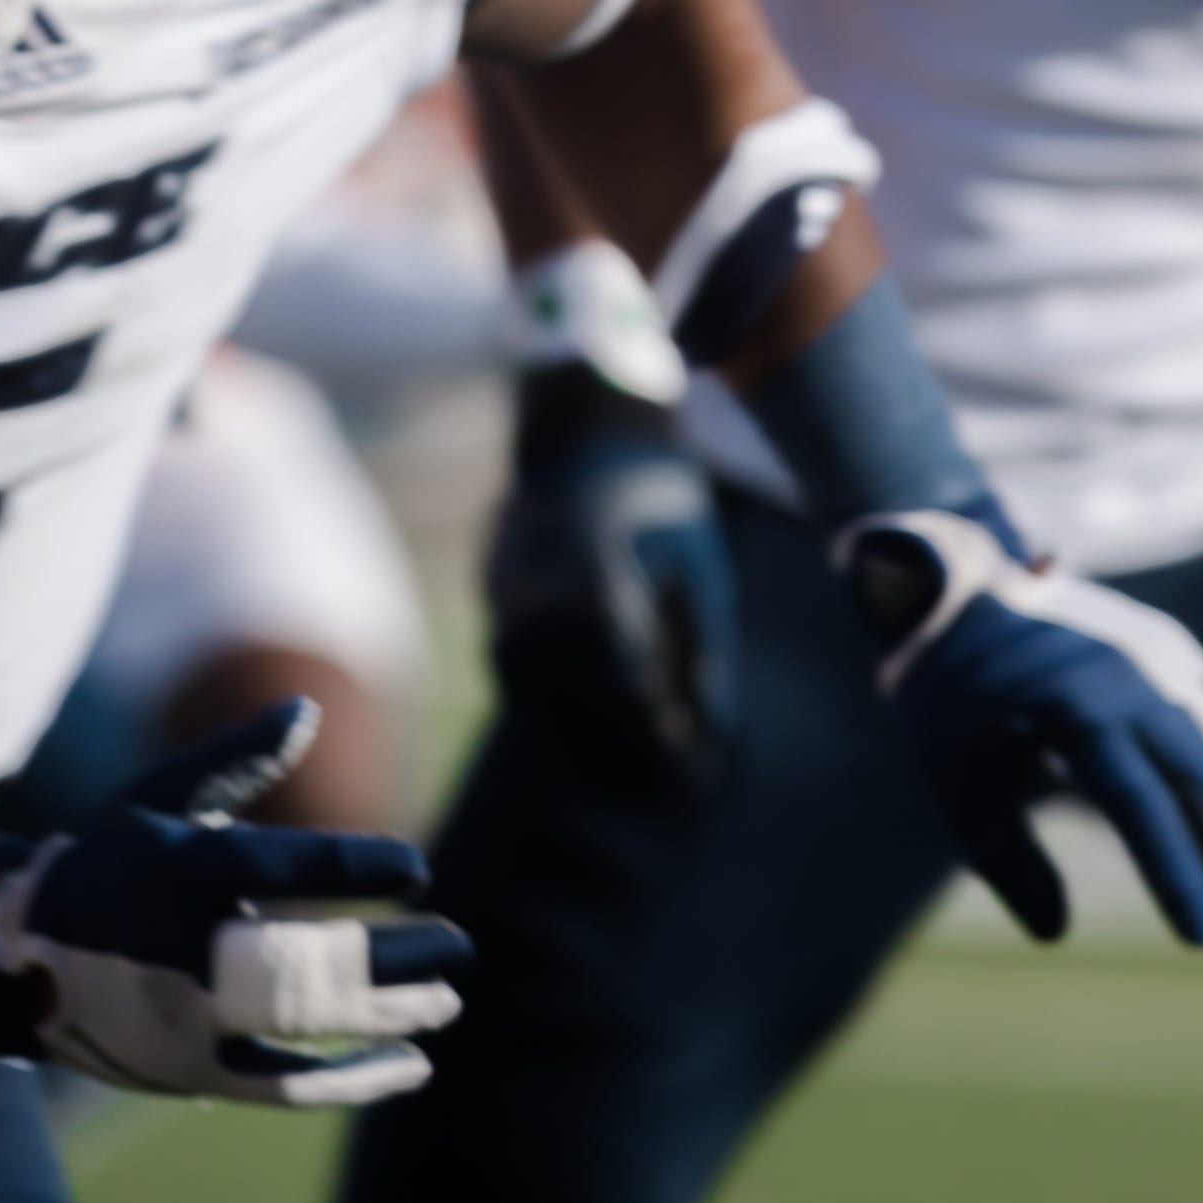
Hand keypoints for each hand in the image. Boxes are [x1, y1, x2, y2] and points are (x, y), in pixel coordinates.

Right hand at [0, 703, 469, 1104]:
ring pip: (302, 1026)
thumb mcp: (155, 797)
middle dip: (392, 958)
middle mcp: (179, 949)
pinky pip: (283, 1086)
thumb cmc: (109, 865)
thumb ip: (234, 759)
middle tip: (456, 946)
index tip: (414, 866)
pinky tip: (409, 1065)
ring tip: (444, 1002)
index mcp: (177, 872)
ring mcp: (185, 1018)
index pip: (281, 868)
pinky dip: (350, 1080)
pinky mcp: (192, 1073)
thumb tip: (310, 709)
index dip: (355, 867)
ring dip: (385, 1016)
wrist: (19, 962)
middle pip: (303, 961)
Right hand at [486, 359, 736, 781]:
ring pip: (538, 690)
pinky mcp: (490, 590)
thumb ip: (704, 654)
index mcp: (597, 598)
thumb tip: (711, 730)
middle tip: (671, 774)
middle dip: (625, 744)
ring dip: (583, 723)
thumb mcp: (703, 571)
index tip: (697, 775)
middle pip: (578, 705)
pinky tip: (590, 700)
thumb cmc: (662, 495)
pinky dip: (553, 689)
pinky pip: (515, 661)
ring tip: (632, 746)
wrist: (587, 427)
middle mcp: (538, 604)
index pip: (629, 700)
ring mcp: (503, 596)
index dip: (664, 745)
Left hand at [834, 509, 1202, 945]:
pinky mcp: (1180, 649)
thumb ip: (1002, 854)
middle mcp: (1134, 674)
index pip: (1141, 802)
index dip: (1177, 872)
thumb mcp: (951, 771)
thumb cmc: (948, 692)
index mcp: (1073, 702)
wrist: (954, 582)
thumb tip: (1054, 935)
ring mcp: (1167, 654)